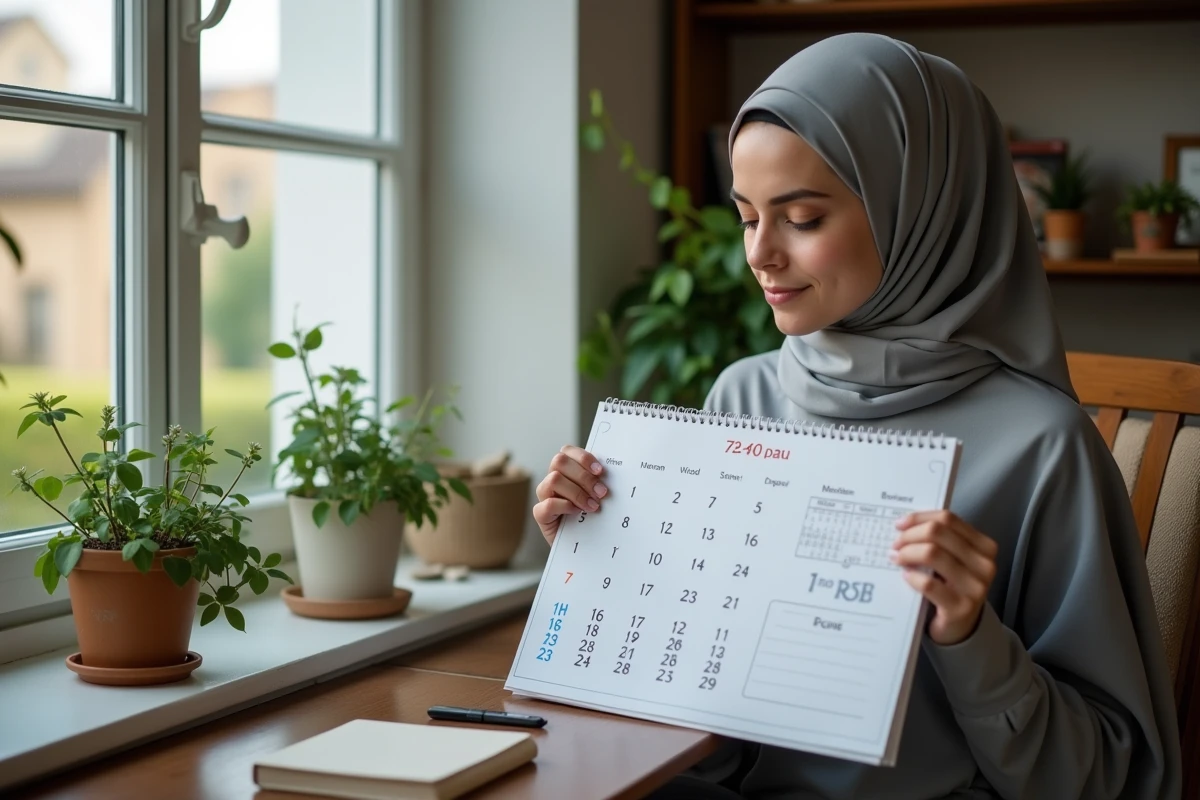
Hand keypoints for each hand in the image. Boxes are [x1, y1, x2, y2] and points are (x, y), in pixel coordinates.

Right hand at [532, 446, 607, 545]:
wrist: (584, 546)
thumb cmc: (591, 517)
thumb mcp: (596, 496)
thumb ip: (599, 481)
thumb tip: (612, 472)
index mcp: (566, 470)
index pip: (567, 451)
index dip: (583, 457)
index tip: (600, 471)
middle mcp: (552, 479)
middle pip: (559, 461)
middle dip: (583, 476)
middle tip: (601, 492)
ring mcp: (544, 496)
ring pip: (553, 479)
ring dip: (577, 492)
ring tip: (592, 506)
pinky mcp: (541, 514)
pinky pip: (547, 504)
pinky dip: (564, 505)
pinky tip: (577, 512)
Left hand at [890, 510, 997, 645]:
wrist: (961, 626)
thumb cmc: (951, 586)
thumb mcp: (953, 559)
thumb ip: (939, 540)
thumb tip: (904, 524)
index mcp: (984, 546)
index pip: (948, 518)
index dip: (919, 518)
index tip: (899, 524)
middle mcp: (984, 564)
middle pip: (937, 532)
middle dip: (909, 536)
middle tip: (895, 545)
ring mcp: (976, 587)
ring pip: (932, 553)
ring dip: (907, 554)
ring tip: (896, 559)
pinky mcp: (961, 608)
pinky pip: (928, 583)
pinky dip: (912, 576)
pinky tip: (906, 576)